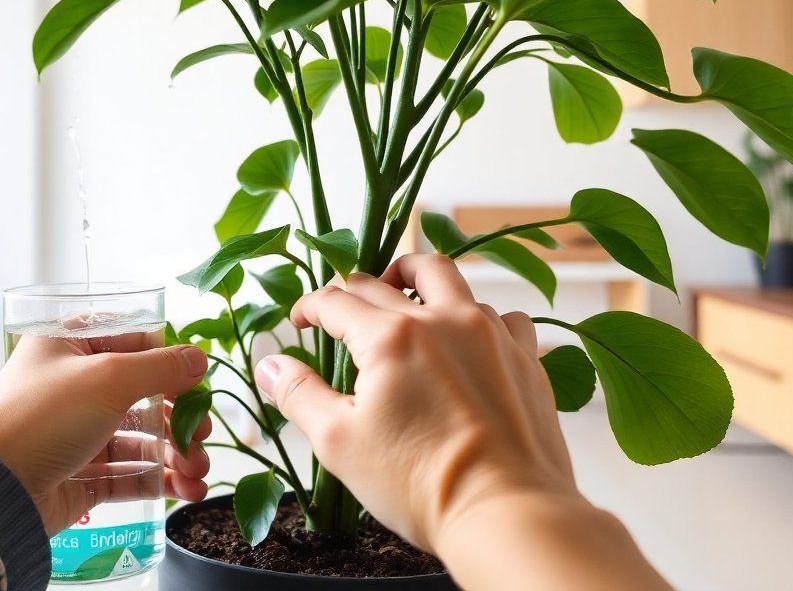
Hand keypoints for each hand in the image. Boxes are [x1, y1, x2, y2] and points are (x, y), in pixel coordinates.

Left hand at [0, 330, 210, 533]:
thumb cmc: (43, 418)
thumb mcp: (108, 378)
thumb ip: (160, 367)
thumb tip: (198, 358)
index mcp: (70, 346)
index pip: (133, 343)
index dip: (169, 363)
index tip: (197, 385)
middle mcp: (73, 386)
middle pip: (142, 396)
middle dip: (179, 419)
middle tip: (202, 438)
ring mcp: (76, 432)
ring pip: (138, 439)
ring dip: (174, 454)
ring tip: (198, 474)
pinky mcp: (79, 474)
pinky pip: (127, 473)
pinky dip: (157, 480)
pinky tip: (184, 490)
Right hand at [254, 254, 577, 552]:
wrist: (506, 514)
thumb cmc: (419, 484)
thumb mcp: (339, 443)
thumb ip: (299, 394)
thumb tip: (268, 365)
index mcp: (390, 337)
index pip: (336, 300)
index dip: (310, 306)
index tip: (300, 320)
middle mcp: (442, 320)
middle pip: (387, 279)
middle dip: (354, 287)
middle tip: (341, 308)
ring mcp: (490, 334)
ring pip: (449, 277)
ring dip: (417, 281)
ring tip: (403, 297)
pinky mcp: (524, 357)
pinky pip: (503, 315)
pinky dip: (478, 315)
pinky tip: (470, 337)